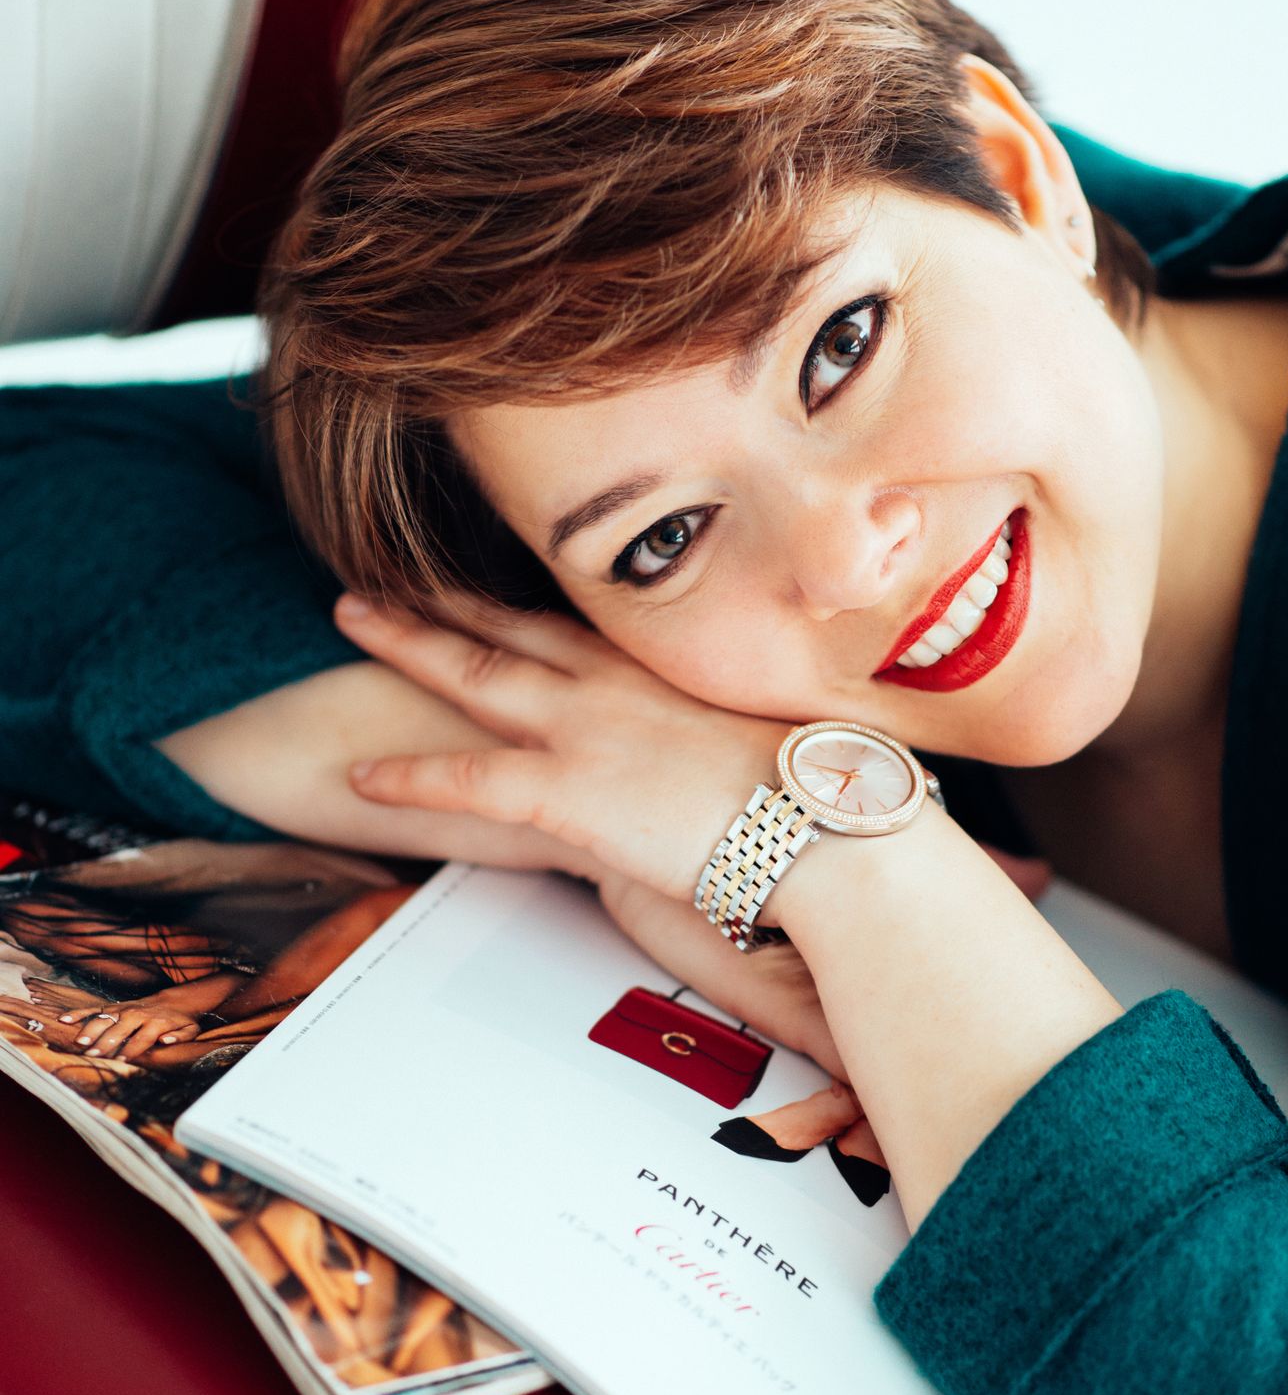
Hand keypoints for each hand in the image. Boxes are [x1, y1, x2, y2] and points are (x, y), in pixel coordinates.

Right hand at [54, 1000, 205, 1058]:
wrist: (173, 1000)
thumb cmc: (180, 1021)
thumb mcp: (190, 1030)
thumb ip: (180, 1037)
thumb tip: (166, 1041)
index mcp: (155, 1023)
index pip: (141, 1038)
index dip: (131, 1050)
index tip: (119, 1061)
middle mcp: (137, 1014)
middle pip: (119, 1029)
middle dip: (106, 1043)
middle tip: (93, 1055)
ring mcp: (123, 1009)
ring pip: (104, 1019)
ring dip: (91, 1030)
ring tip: (80, 1043)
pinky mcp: (113, 1006)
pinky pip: (93, 1008)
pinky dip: (78, 1013)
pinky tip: (64, 1019)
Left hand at [338, 596, 784, 902]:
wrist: (827, 823)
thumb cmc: (823, 790)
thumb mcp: (772, 737)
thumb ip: (724, 733)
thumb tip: (728, 752)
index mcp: (664, 669)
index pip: (573, 621)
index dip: (518, 600)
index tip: (482, 582)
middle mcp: (615, 683)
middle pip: (509, 626)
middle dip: (442, 597)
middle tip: (386, 572)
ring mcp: (585, 730)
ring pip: (473, 675)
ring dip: (408, 643)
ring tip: (352, 617)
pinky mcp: (566, 790)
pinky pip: (464, 780)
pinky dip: (409, 776)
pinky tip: (360, 777)